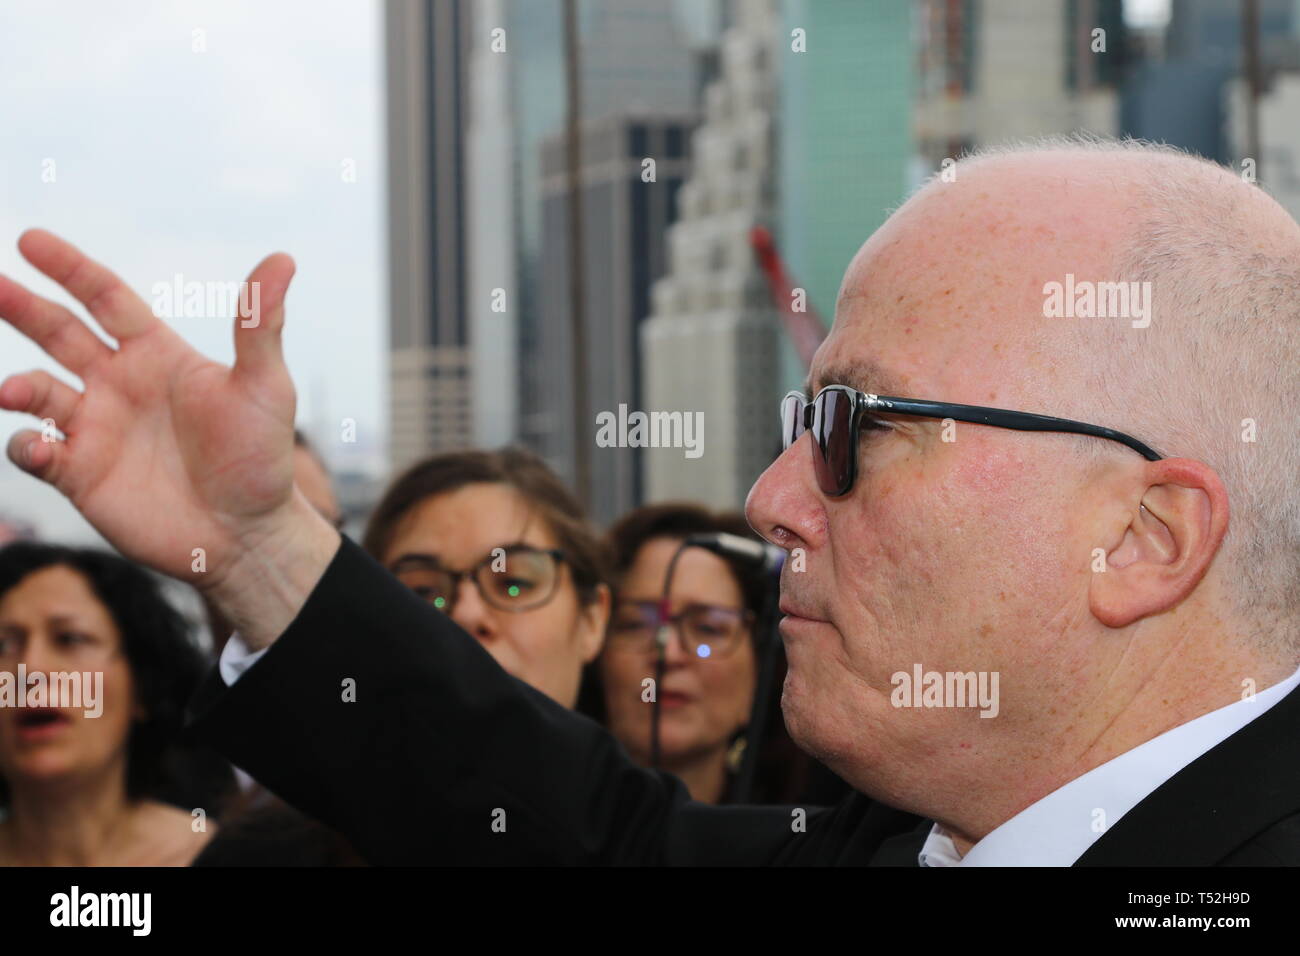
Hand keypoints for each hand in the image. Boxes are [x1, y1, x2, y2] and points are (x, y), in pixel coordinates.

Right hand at [0, 229, 338, 647]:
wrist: (248, 535)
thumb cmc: (261, 457)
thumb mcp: (265, 387)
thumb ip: (260, 324)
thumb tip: (283, 258)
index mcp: (158, 355)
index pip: (105, 299)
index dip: (70, 269)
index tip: (29, 240)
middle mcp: (120, 385)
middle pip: (58, 333)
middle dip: (22, 308)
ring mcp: (97, 429)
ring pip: (37, 392)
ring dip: (19, 387)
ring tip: (14, 392)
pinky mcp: (81, 475)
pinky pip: (36, 452)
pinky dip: (25, 446)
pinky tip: (38, 447)